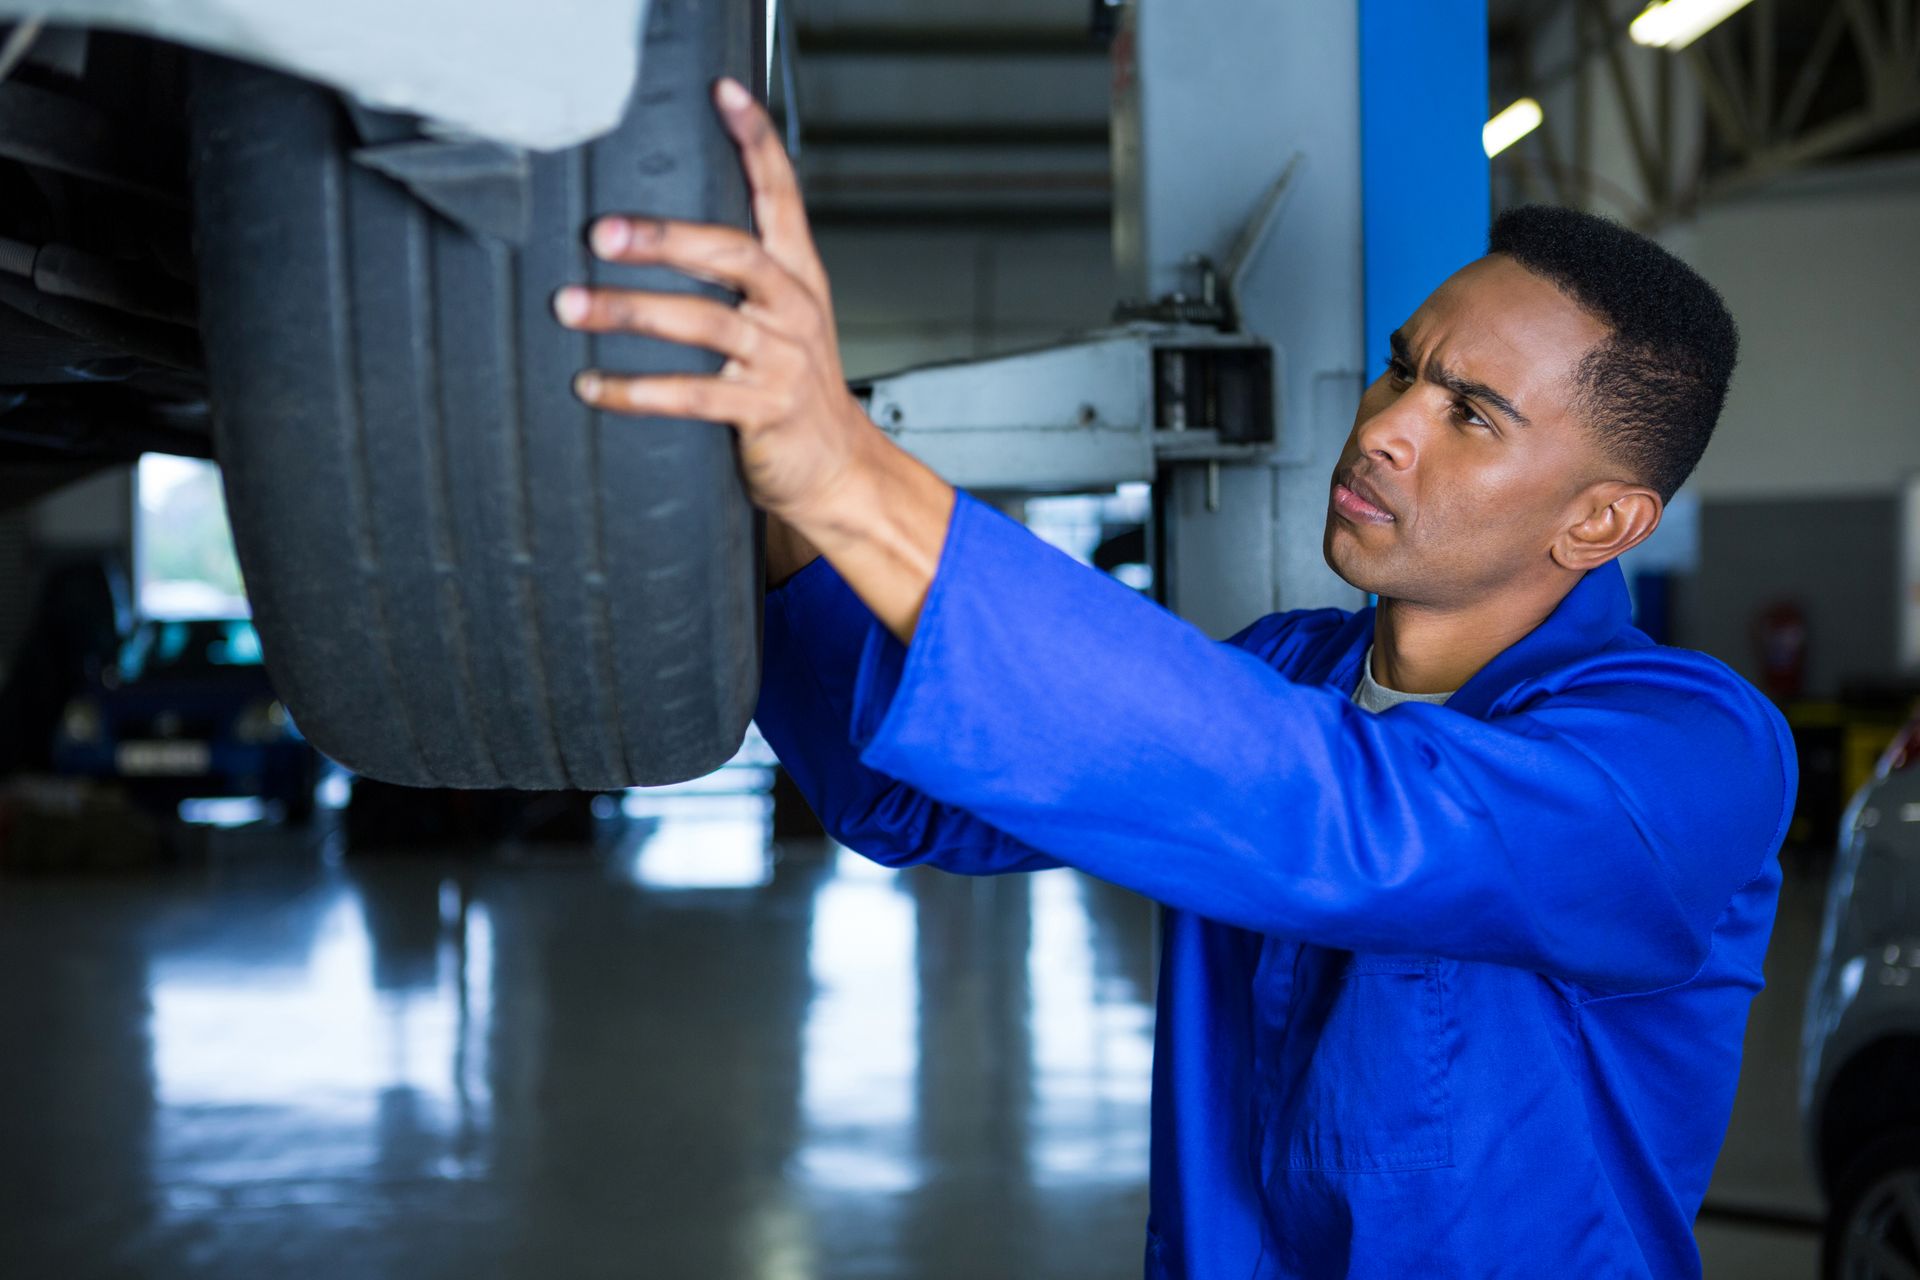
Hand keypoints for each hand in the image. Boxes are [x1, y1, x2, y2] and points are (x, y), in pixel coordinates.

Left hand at [552, 75, 956, 641]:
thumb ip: (738, 277)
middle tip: (603, 232)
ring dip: (630, 312)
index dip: (757, 143)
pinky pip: (691, 395)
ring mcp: (782, 360)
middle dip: (664, 239)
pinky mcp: (764, 411)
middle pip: (732, 253)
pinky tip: (593, 384)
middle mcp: (794, 309)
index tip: (726, 96)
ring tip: (573, 306)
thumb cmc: (795, 391)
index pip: (781, 196)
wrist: (839, 468)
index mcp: (799, 276)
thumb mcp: (784, 320)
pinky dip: (635, 390)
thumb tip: (652, 232)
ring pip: (702, 322)